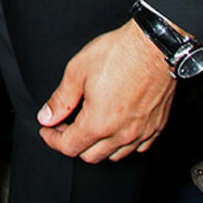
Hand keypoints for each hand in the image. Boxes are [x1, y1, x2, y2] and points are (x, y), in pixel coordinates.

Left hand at [37, 19, 175, 163]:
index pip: (69, 147)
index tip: (46, 131)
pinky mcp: (156, 127)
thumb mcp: (77, 71)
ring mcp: (142, 133)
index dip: (52, 140)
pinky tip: (115, 127)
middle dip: (72, 143)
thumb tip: (47, 116)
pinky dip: (122, 143)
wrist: (153, 46)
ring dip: (97, 145)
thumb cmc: (119, 54)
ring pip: (114, 155)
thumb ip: (61, 99)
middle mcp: (122, 134)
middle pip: (91, 156)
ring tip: (88, 125)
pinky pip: (137, 148)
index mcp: (99, 122)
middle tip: (64, 125)